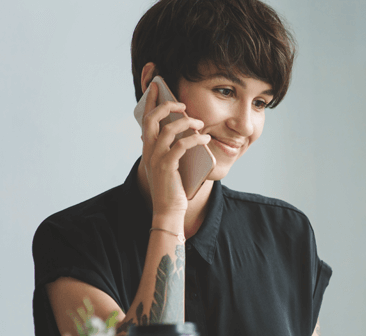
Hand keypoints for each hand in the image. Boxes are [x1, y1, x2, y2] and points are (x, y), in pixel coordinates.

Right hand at [140, 82, 209, 216]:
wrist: (169, 209)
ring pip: (168, 130)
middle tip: (183, 104)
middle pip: (152, 119)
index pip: (146, 118)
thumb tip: (185, 130)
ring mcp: (156, 158)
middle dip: (167, 106)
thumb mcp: (170, 162)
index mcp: (148, 147)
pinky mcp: (166, 167)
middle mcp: (149, 150)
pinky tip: (206, 140)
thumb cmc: (173, 186)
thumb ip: (172, 146)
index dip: (150, 100)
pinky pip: (180, 146)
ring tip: (201, 124)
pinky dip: (194, 139)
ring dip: (186, 123)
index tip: (156, 84)